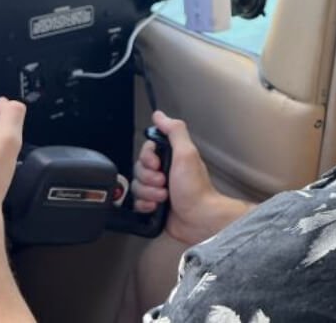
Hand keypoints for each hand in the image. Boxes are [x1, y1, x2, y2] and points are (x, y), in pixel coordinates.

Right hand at [131, 111, 252, 245]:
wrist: (198, 219)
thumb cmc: (196, 189)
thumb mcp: (186, 153)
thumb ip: (174, 131)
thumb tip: (160, 116)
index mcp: (172, 157)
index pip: (146, 151)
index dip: (148, 159)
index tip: (158, 165)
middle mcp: (165, 171)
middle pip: (139, 169)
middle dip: (149, 178)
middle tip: (164, 182)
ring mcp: (159, 189)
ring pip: (137, 186)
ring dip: (149, 193)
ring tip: (164, 197)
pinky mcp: (154, 205)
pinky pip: (137, 202)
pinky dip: (145, 205)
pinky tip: (156, 207)